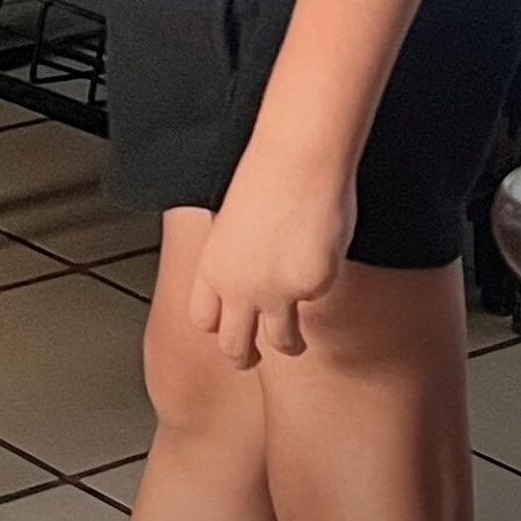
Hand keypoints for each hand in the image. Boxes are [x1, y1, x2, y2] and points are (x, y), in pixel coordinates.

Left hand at [187, 144, 354, 368]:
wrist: (297, 160)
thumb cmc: (265, 175)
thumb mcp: (232, 221)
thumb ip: (235, 256)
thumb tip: (244, 271)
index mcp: (213, 267)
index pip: (203, 318)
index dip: (215, 328)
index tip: (225, 331)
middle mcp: (240, 288)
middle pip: (234, 346)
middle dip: (243, 358)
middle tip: (251, 360)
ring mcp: (278, 293)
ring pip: (281, 341)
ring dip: (288, 345)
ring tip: (294, 344)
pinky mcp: (313, 287)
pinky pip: (317, 297)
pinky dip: (317, 285)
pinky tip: (317, 257)